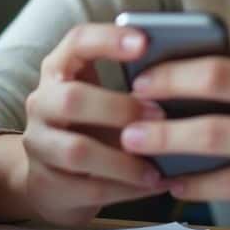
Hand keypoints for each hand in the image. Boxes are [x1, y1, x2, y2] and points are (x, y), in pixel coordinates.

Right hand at [20, 23, 170, 225]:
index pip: (77, 42)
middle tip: (160, 117)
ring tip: (158, 167)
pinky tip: (153, 185)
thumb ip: (136, 85)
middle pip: (72, 98)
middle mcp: (42, 102)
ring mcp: (39, 144)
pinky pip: (88, 188)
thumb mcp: (107, 98)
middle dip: (120, 108)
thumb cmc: (94, 126)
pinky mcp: (45, 184)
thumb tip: (190, 79)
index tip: (145, 42)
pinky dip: (126, 189)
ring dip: (125, 160)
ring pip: (77, 151)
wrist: (54, 178)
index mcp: (61, 69)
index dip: (109, 39)